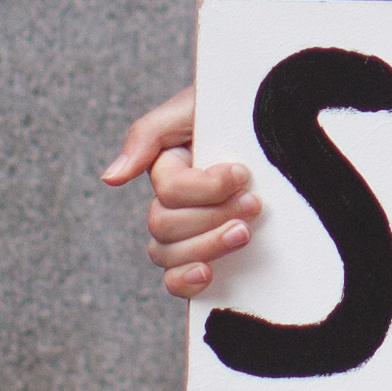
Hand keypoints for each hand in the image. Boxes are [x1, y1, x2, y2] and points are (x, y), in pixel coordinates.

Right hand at [101, 85, 261, 299]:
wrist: (280, 118)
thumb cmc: (235, 110)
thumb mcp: (192, 108)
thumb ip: (147, 135)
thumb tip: (111, 178)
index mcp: (169, 170)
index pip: (170, 192)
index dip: (208, 188)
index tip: (243, 173)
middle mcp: (174, 203)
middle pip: (165, 228)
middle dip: (212, 217)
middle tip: (254, 203)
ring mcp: (191, 232)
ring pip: (170, 256)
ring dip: (208, 246)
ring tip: (245, 232)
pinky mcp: (211, 255)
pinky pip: (178, 282)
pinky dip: (186, 282)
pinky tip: (208, 274)